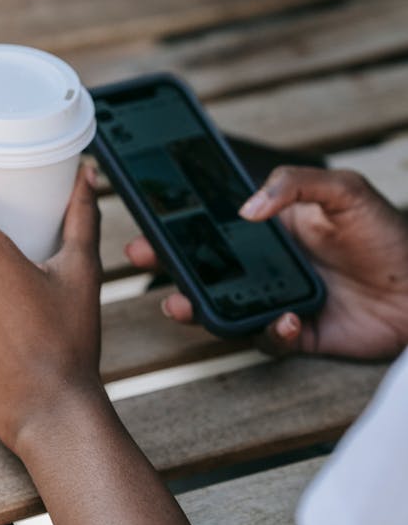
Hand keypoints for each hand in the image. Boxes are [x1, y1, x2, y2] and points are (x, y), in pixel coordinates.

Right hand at [126, 166, 407, 359]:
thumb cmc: (389, 235)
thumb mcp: (344, 191)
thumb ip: (294, 185)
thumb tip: (247, 205)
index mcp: (272, 226)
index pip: (215, 221)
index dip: (180, 221)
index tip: (149, 215)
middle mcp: (268, 264)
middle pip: (205, 265)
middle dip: (167, 263)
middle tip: (142, 256)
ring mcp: (278, 300)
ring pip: (224, 308)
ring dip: (198, 306)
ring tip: (181, 303)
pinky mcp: (299, 334)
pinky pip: (271, 339)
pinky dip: (273, 332)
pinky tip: (287, 319)